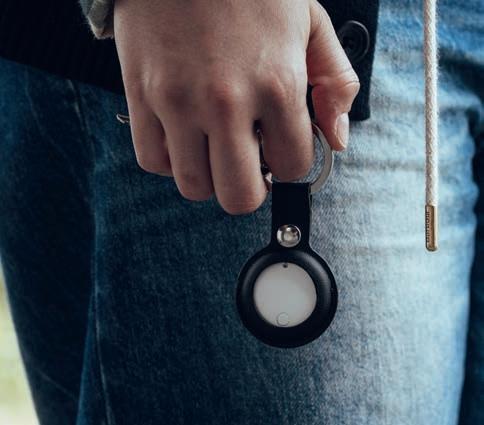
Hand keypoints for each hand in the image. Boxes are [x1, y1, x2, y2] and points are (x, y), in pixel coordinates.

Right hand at [113, 0, 358, 213]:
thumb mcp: (311, 23)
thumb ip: (335, 84)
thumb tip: (335, 140)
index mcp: (277, 84)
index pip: (292, 166)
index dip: (289, 164)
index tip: (278, 150)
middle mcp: (227, 102)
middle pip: (240, 196)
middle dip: (250, 188)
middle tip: (248, 165)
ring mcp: (178, 101)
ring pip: (194, 186)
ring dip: (210, 177)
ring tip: (215, 148)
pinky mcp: (141, 95)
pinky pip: (153, 160)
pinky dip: (171, 160)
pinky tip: (184, 136)